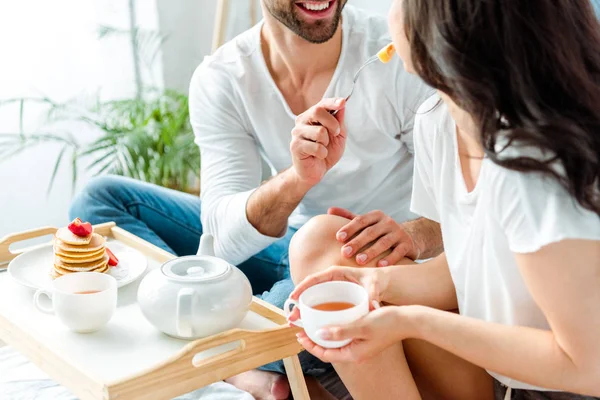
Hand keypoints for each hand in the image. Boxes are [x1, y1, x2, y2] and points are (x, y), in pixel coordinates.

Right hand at [287, 266, 385, 322]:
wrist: (381, 283)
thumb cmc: (376, 280)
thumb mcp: (374, 284)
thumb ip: (372, 293)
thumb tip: (372, 305)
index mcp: (335, 273)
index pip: (314, 279)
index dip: (302, 287)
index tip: (293, 297)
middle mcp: (330, 281)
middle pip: (309, 291)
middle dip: (298, 304)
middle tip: (291, 318)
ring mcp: (331, 290)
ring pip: (313, 300)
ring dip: (303, 311)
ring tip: (295, 324)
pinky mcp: (334, 298)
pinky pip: (319, 305)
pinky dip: (312, 314)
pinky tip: (307, 325)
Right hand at [290, 98, 346, 186]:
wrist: (314, 171)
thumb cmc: (325, 152)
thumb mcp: (338, 136)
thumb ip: (339, 121)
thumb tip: (342, 105)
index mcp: (312, 116)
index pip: (322, 104)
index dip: (332, 102)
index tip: (342, 102)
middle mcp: (302, 121)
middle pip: (317, 111)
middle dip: (332, 123)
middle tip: (335, 134)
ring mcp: (297, 133)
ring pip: (319, 131)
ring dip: (326, 142)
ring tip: (322, 148)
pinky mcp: (295, 146)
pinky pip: (316, 147)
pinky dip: (322, 153)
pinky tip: (318, 156)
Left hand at [296, 306, 416, 362]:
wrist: (407, 320)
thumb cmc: (387, 323)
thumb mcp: (361, 325)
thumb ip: (340, 331)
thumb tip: (319, 334)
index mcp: (354, 354)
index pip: (326, 354)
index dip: (311, 346)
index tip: (300, 335)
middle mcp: (356, 353)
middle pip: (329, 350)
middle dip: (315, 340)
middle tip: (303, 329)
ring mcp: (361, 347)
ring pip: (337, 343)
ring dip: (324, 334)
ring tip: (313, 323)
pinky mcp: (365, 339)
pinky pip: (345, 337)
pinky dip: (336, 330)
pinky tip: (332, 318)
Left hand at [328, 207, 417, 265]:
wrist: (409, 237)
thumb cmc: (380, 231)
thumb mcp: (367, 223)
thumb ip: (349, 217)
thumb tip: (329, 210)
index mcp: (376, 216)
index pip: (360, 220)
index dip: (349, 228)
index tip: (338, 238)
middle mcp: (388, 222)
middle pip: (370, 232)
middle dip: (357, 242)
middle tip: (345, 252)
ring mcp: (399, 233)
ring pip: (384, 242)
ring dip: (371, 252)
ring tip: (360, 260)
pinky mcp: (407, 244)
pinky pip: (398, 252)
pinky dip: (389, 259)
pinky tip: (380, 266)